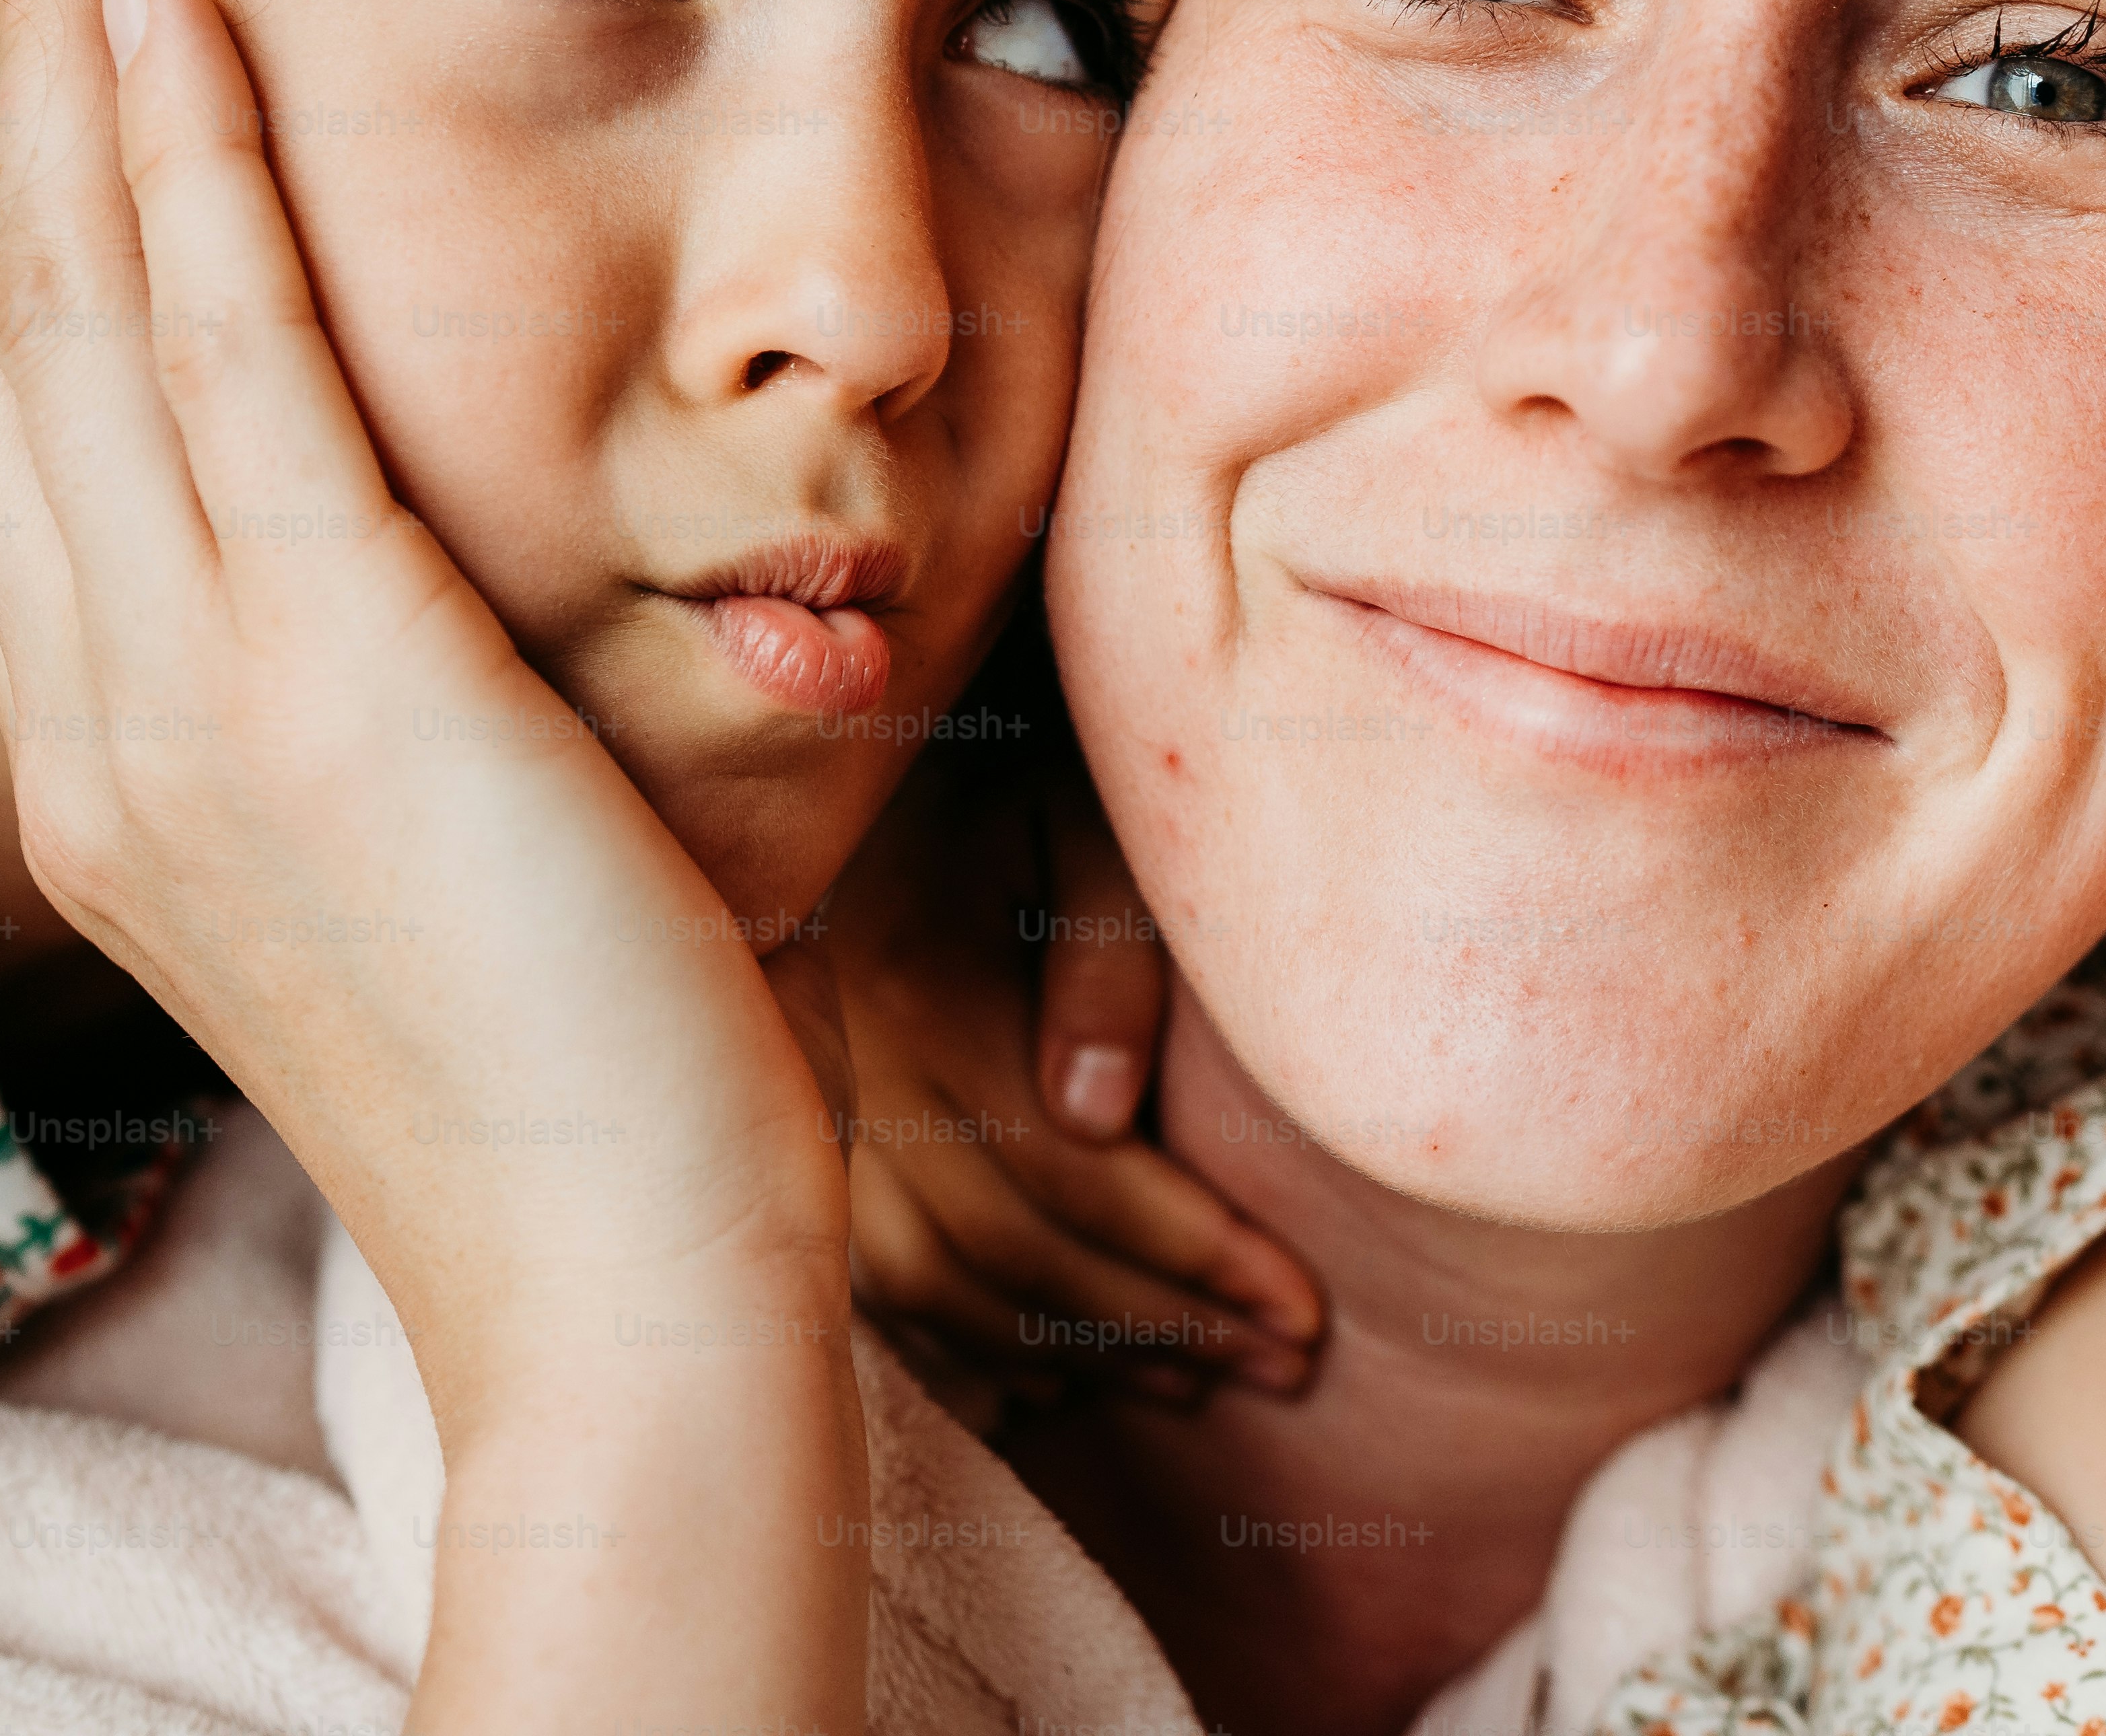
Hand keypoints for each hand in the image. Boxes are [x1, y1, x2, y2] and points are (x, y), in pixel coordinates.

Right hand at [0, 0, 865, 1727]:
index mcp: (99, 766)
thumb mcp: (390, 859)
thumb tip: (349, 578)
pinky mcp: (327, 671)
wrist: (615, 1274)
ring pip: (79, 310)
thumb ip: (321, 706)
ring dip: (51, 68)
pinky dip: (193, 172)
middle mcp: (92, 718)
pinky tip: (176, 14)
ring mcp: (183, 696)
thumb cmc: (558, 1068)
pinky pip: (232, 361)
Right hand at [824, 715, 1321, 1400]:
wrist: (875, 717)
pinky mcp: (798, 1116)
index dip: (1198, 1260)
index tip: (1307, 1317)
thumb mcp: (1088, 805)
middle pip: (1010, 1253)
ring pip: (930, 1286)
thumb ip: (1102, 947)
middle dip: (1159, 1323)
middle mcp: (852, 1064)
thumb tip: (1096, 1116)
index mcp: (924, 989)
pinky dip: (953, 1346)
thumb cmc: (1023, 745)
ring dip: (1065, 1351)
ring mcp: (811, 1098)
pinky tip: (1038, 1387)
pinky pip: (863, 1276)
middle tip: (1285, 1365)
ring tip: (1191, 1380)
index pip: (1077, 1179)